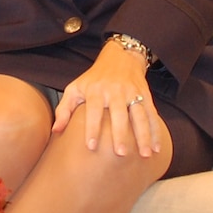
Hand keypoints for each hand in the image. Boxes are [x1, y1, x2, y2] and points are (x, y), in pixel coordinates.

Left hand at [51, 40, 164, 159]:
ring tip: (145, 154)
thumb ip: (64, 109)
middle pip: (119, 114)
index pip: (93, 110)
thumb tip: (55, 130)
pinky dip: (156, 131)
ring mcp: (132, 92)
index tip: (91, 146)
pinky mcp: (145, 95)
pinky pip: (152, 114)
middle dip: (120, 133)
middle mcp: (115, 91)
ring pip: (139, 115)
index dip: (91, 128)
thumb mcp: (75, 88)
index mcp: (96, 90)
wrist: (120, 57)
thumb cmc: (93, 79)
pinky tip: (157, 148)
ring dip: (144, 135)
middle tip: (120, 153)